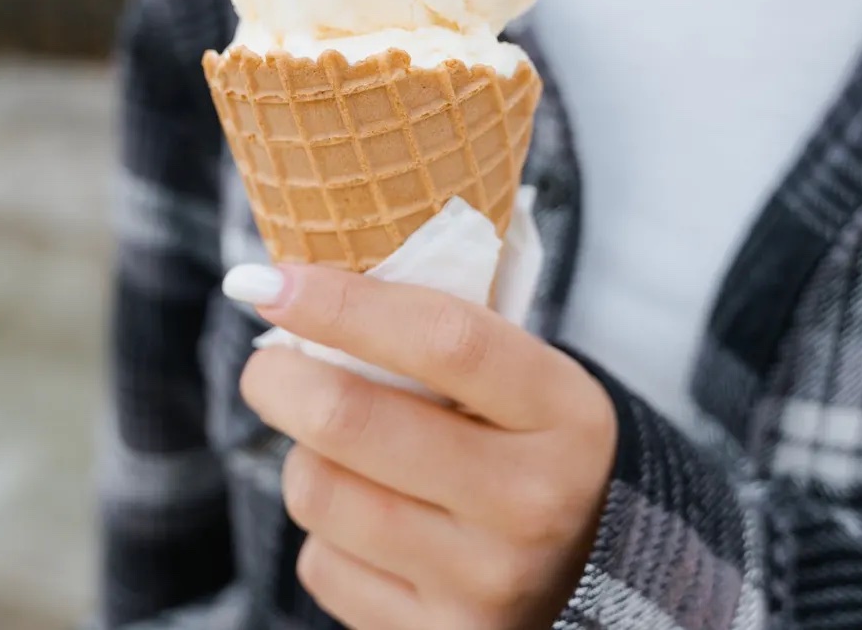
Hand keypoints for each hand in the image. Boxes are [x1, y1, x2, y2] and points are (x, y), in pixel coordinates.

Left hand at [227, 263, 616, 629]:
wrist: (594, 572)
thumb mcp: (522, 381)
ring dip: (306, 461)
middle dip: (281, 380)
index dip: (344, 304)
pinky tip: (372, 525)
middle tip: (267, 367)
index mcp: (562, 413)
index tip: (272, 280)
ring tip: (339, 454)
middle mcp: (531, 502)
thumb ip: (436, 333)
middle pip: (352, 421)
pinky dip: (325, 536)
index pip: (444, 341)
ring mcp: (483, 581)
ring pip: (320, 493)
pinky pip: (321, 565)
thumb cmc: (527, 445)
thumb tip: (297, 287)